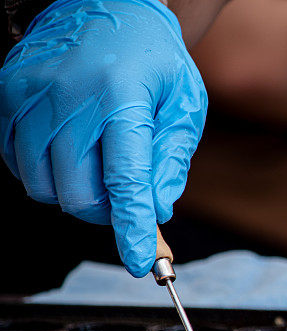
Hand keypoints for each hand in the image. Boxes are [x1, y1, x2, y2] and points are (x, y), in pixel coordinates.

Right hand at [0, 0, 206, 275]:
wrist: (109, 3)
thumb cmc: (154, 59)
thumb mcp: (184, 105)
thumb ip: (171, 160)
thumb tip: (157, 210)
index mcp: (124, 100)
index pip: (126, 181)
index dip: (132, 229)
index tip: (140, 263)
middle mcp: (72, 98)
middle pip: (79, 194)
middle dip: (106, 211)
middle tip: (123, 196)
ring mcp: (33, 95)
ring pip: (43, 185)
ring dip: (73, 193)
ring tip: (97, 165)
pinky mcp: (10, 92)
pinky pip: (16, 161)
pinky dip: (43, 172)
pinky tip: (68, 152)